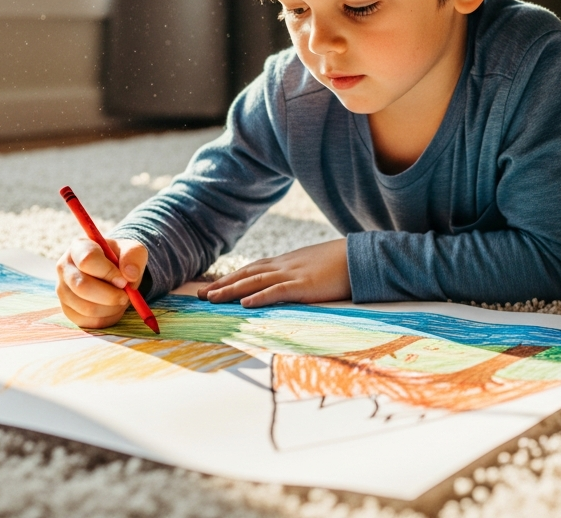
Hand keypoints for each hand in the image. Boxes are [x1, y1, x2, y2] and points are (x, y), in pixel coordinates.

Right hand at [56, 237, 147, 328]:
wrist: (114, 273)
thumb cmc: (122, 259)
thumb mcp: (133, 250)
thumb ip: (133, 257)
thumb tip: (129, 275)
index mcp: (79, 247)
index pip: (87, 260)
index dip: (108, 273)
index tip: (123, 280)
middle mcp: (64, 267)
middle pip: (82, 286)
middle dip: (110, 296)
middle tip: (125, 296)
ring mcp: (62, 289)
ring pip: (85, 307)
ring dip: (110, 308)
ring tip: (120, 300)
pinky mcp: (67, 309)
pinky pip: (86, 321)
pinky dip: (106, 319)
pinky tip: (113, 308)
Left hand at [197, 239, 349, 306]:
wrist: (360, 256)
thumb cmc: (340, 263)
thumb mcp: (313, 266)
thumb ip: (297, 273)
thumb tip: (286, 283)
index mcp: (286, 262)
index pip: (251, 269)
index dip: (230, 278)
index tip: (211, 287)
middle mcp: (284, 266)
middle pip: (246, 274)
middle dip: (222, 285)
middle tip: (199, 295)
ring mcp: (293, 275)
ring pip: (255, 282)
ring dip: (231, 290)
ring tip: (211, 298)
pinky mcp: (304, 286)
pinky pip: (278, 291)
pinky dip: (259, 297)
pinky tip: (245, 304)